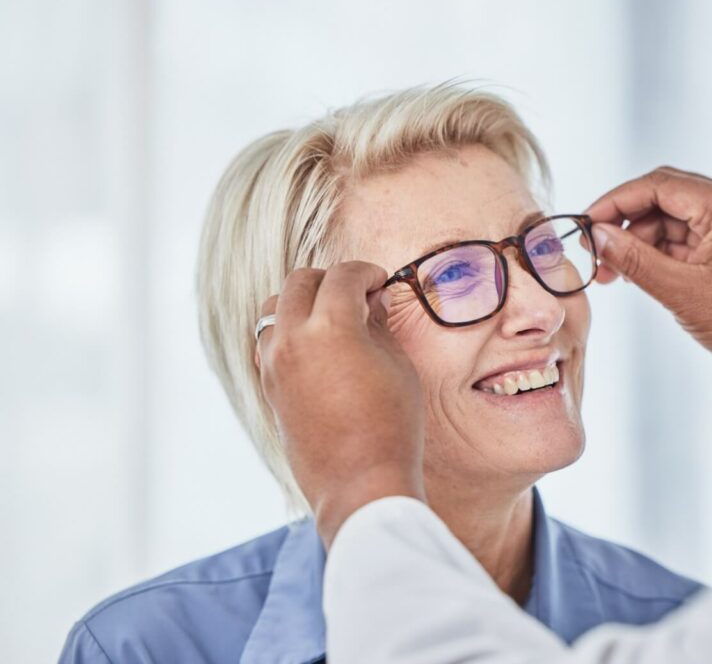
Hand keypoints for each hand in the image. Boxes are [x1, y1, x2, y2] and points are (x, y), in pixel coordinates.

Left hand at [255, 261, 425, 546]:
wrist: (361, 484)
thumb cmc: (391, 426)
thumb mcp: (397, 367)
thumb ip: (378, 326)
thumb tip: (371, 302)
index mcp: (330, 327)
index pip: (342, 276)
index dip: (366, 272)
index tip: (379, 282)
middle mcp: (293, 339)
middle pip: (300, 282)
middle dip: (330, 279)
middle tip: (356, 293)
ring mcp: (274, 365)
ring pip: (274, 310)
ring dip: (301, 302)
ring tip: (329, 318)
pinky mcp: (269, 388)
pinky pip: (268, 343)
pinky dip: (287, 332)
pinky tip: (314, 348)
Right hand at [587, 166, 711, 409]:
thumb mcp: (682, 292)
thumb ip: (635, 260)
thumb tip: (598, 236)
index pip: (659, 185)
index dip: (616, 201)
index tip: (586, 224)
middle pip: (664, 198)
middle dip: (625, 223)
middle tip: (595, 252)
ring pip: (672, 221)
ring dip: (640, 242)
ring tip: (613, 274)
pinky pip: (687, 241)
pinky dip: (659, 255)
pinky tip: (637, 275)